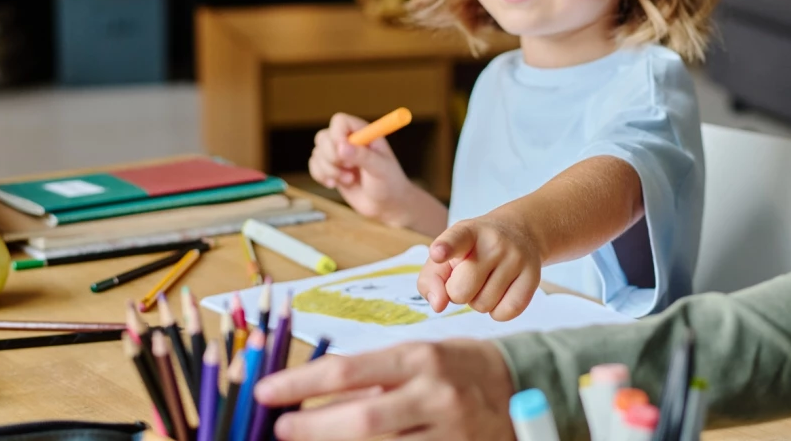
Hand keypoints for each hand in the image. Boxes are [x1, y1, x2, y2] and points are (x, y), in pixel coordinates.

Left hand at [254, 340, 516, 440]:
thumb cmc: (458, 367)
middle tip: (281, 428)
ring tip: (306, 440)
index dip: (300, 383)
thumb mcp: (416, 358)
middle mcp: (434, 394)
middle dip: (312, 428)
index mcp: (420, 358)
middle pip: (360, 420)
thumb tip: (312, 394)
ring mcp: (447, 431)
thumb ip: (370, 378)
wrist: (522, 388)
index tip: (267, 391)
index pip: (348, 371)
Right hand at [310, 113, 414, 225]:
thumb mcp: (380, 169)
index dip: (337, 135)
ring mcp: (339, 155)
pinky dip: (320, 176)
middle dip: (330, 156)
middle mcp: (349, 140)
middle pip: (323, 137)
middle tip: (348, 168)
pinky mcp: (331, 169)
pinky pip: (313, 165)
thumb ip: (362, 156)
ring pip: (317, 152)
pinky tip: (335, 184)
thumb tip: (341, 147)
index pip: (340, 121)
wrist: (386, 205)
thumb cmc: (389, 184)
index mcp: (364, 133)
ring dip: (329, 170)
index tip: (342, 152)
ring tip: (348, 179)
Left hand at [418, 215, 542, 320]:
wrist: (519, 232)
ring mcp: (516, 258)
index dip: (445, 248)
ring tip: (487, 281)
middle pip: (461, 291)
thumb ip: (431, 280)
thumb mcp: (448, 254)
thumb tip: (438, 305)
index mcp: (467, 232)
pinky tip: (501, 292)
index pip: (455, 240)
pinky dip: (498, 311)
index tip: (438, 253)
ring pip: (483, 306)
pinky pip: (506, 313)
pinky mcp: (533, 277)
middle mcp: (493, 242)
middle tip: (468, 277)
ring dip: (479, 301)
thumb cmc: (473, 250)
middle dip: (458, 293)